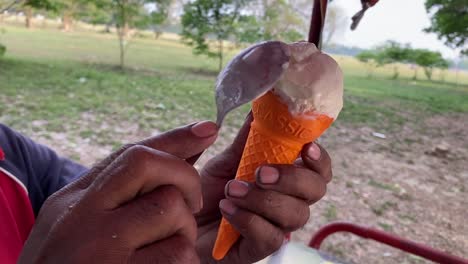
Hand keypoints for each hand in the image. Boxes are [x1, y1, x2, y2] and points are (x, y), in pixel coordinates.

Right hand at [19, 121, 217, 263]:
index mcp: (72, 201)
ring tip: (167, 246)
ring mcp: (101, 248)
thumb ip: (119, 190)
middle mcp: (81, 217)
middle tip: (192, 204)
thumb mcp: (80, 224)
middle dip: (184, 177)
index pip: (128, 154)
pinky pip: (178, 252)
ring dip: (184, 226)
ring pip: (170, 207)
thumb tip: (183, 151)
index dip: (174, 138)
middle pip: (147, 164)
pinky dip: (182, 258)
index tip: (208, 128)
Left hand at [196, 113, 332, 263]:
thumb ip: (247, 139)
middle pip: (316, 190)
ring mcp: (277, 227)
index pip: (319, 169)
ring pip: (295, 214)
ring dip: (263, 198)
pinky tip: (226, 209)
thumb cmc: (209, 190)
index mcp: (286, 177)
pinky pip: (270, 237)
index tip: (306, 148)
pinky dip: (248, 219)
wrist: (182, 219)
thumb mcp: (226, 160)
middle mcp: (288, 202)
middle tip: (260, 172)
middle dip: (292, 178)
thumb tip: (260, 105)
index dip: (320, 159)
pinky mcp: (260, 249)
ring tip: (232, 190)